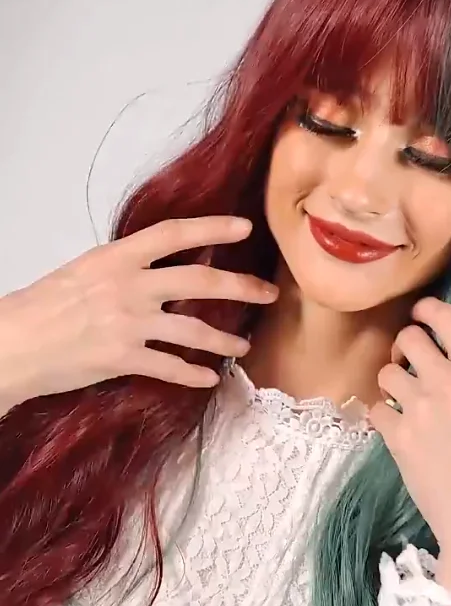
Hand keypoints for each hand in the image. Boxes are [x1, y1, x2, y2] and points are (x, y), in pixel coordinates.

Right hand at [0, 216, 277, 406]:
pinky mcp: (123, 359)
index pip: (175, 234)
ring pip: (194, 331)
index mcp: (117, 257)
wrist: (15, 342)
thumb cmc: (44, 305)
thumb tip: (161, 267)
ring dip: (225, 340)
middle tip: (269, 292)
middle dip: (242, 286)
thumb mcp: (86, 271)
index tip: (244, 227)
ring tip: (243, 346)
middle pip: (200, 282)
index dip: (213, 228)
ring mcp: (128, 324)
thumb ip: (126, 267)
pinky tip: (209, 378)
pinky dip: (194, 375)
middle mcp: (129, 286)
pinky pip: (170, 367)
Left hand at [369, 296, 450, 589]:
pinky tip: (396, 427)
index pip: (445, 319)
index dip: (429, 310)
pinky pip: (376, 409)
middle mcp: (444, 383)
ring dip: (393, 379)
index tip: (424, 315)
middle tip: (413, 362)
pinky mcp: (395, 438)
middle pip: (408, 339)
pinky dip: (382, 414)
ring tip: (404, 397)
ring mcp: (416, 409)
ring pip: (386, 372)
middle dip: (408, 345)